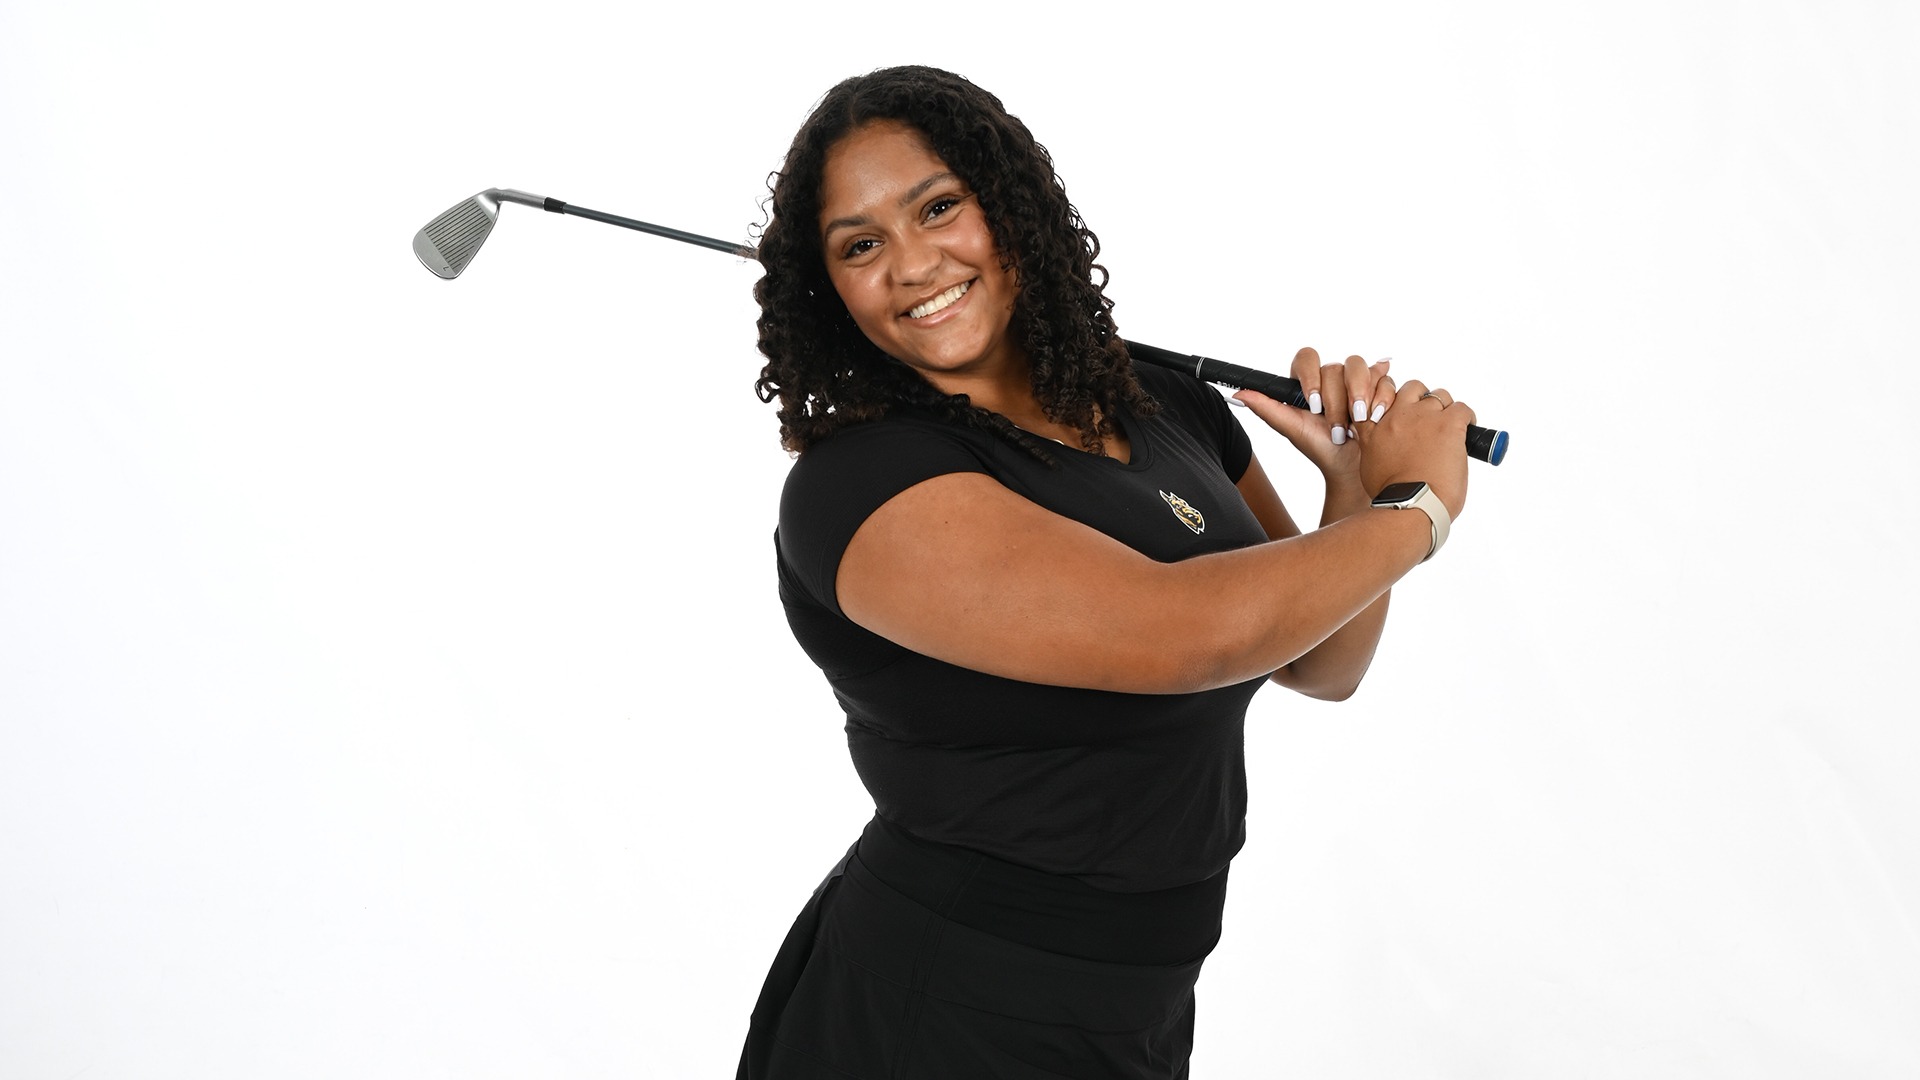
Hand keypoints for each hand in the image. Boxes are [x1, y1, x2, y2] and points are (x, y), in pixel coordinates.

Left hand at [1232, 347, 1394, 483]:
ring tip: (1358, 423)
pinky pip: (1384, 378)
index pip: (1306, 357)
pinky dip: (1381, 399)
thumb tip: (1237, 394)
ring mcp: (1357, 379)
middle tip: (1337, 427)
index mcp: (1308, 381)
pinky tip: (1376, 418)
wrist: (1352, 466)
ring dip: (1360, 398)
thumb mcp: (1291, 430)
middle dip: (1337, 401)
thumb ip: (1266, 409)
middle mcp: (1332, 376)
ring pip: (1360, 367)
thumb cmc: (1319, 448)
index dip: (1311, 376)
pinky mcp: (1380, 386)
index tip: (1313, 403)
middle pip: (1336, 367)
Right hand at [1357, 380, 1474, 519]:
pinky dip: (1467, 418)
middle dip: (1424, 401)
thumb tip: (1387, 447)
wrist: (1411, 504)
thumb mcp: (1369, 466)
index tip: (1404, 411)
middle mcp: (1397, 416)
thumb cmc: (1393, 495)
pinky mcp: (1448, 424)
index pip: (1382, 392)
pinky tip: (1467, 431)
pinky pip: (1462, 408)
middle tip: (1431, 421)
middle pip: (1413, 389)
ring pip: (1440, 395)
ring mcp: (1423, 417)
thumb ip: (1374, 447)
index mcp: (1375, 427)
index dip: (1396, 399)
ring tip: (1450, 429)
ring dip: (1446, 409)